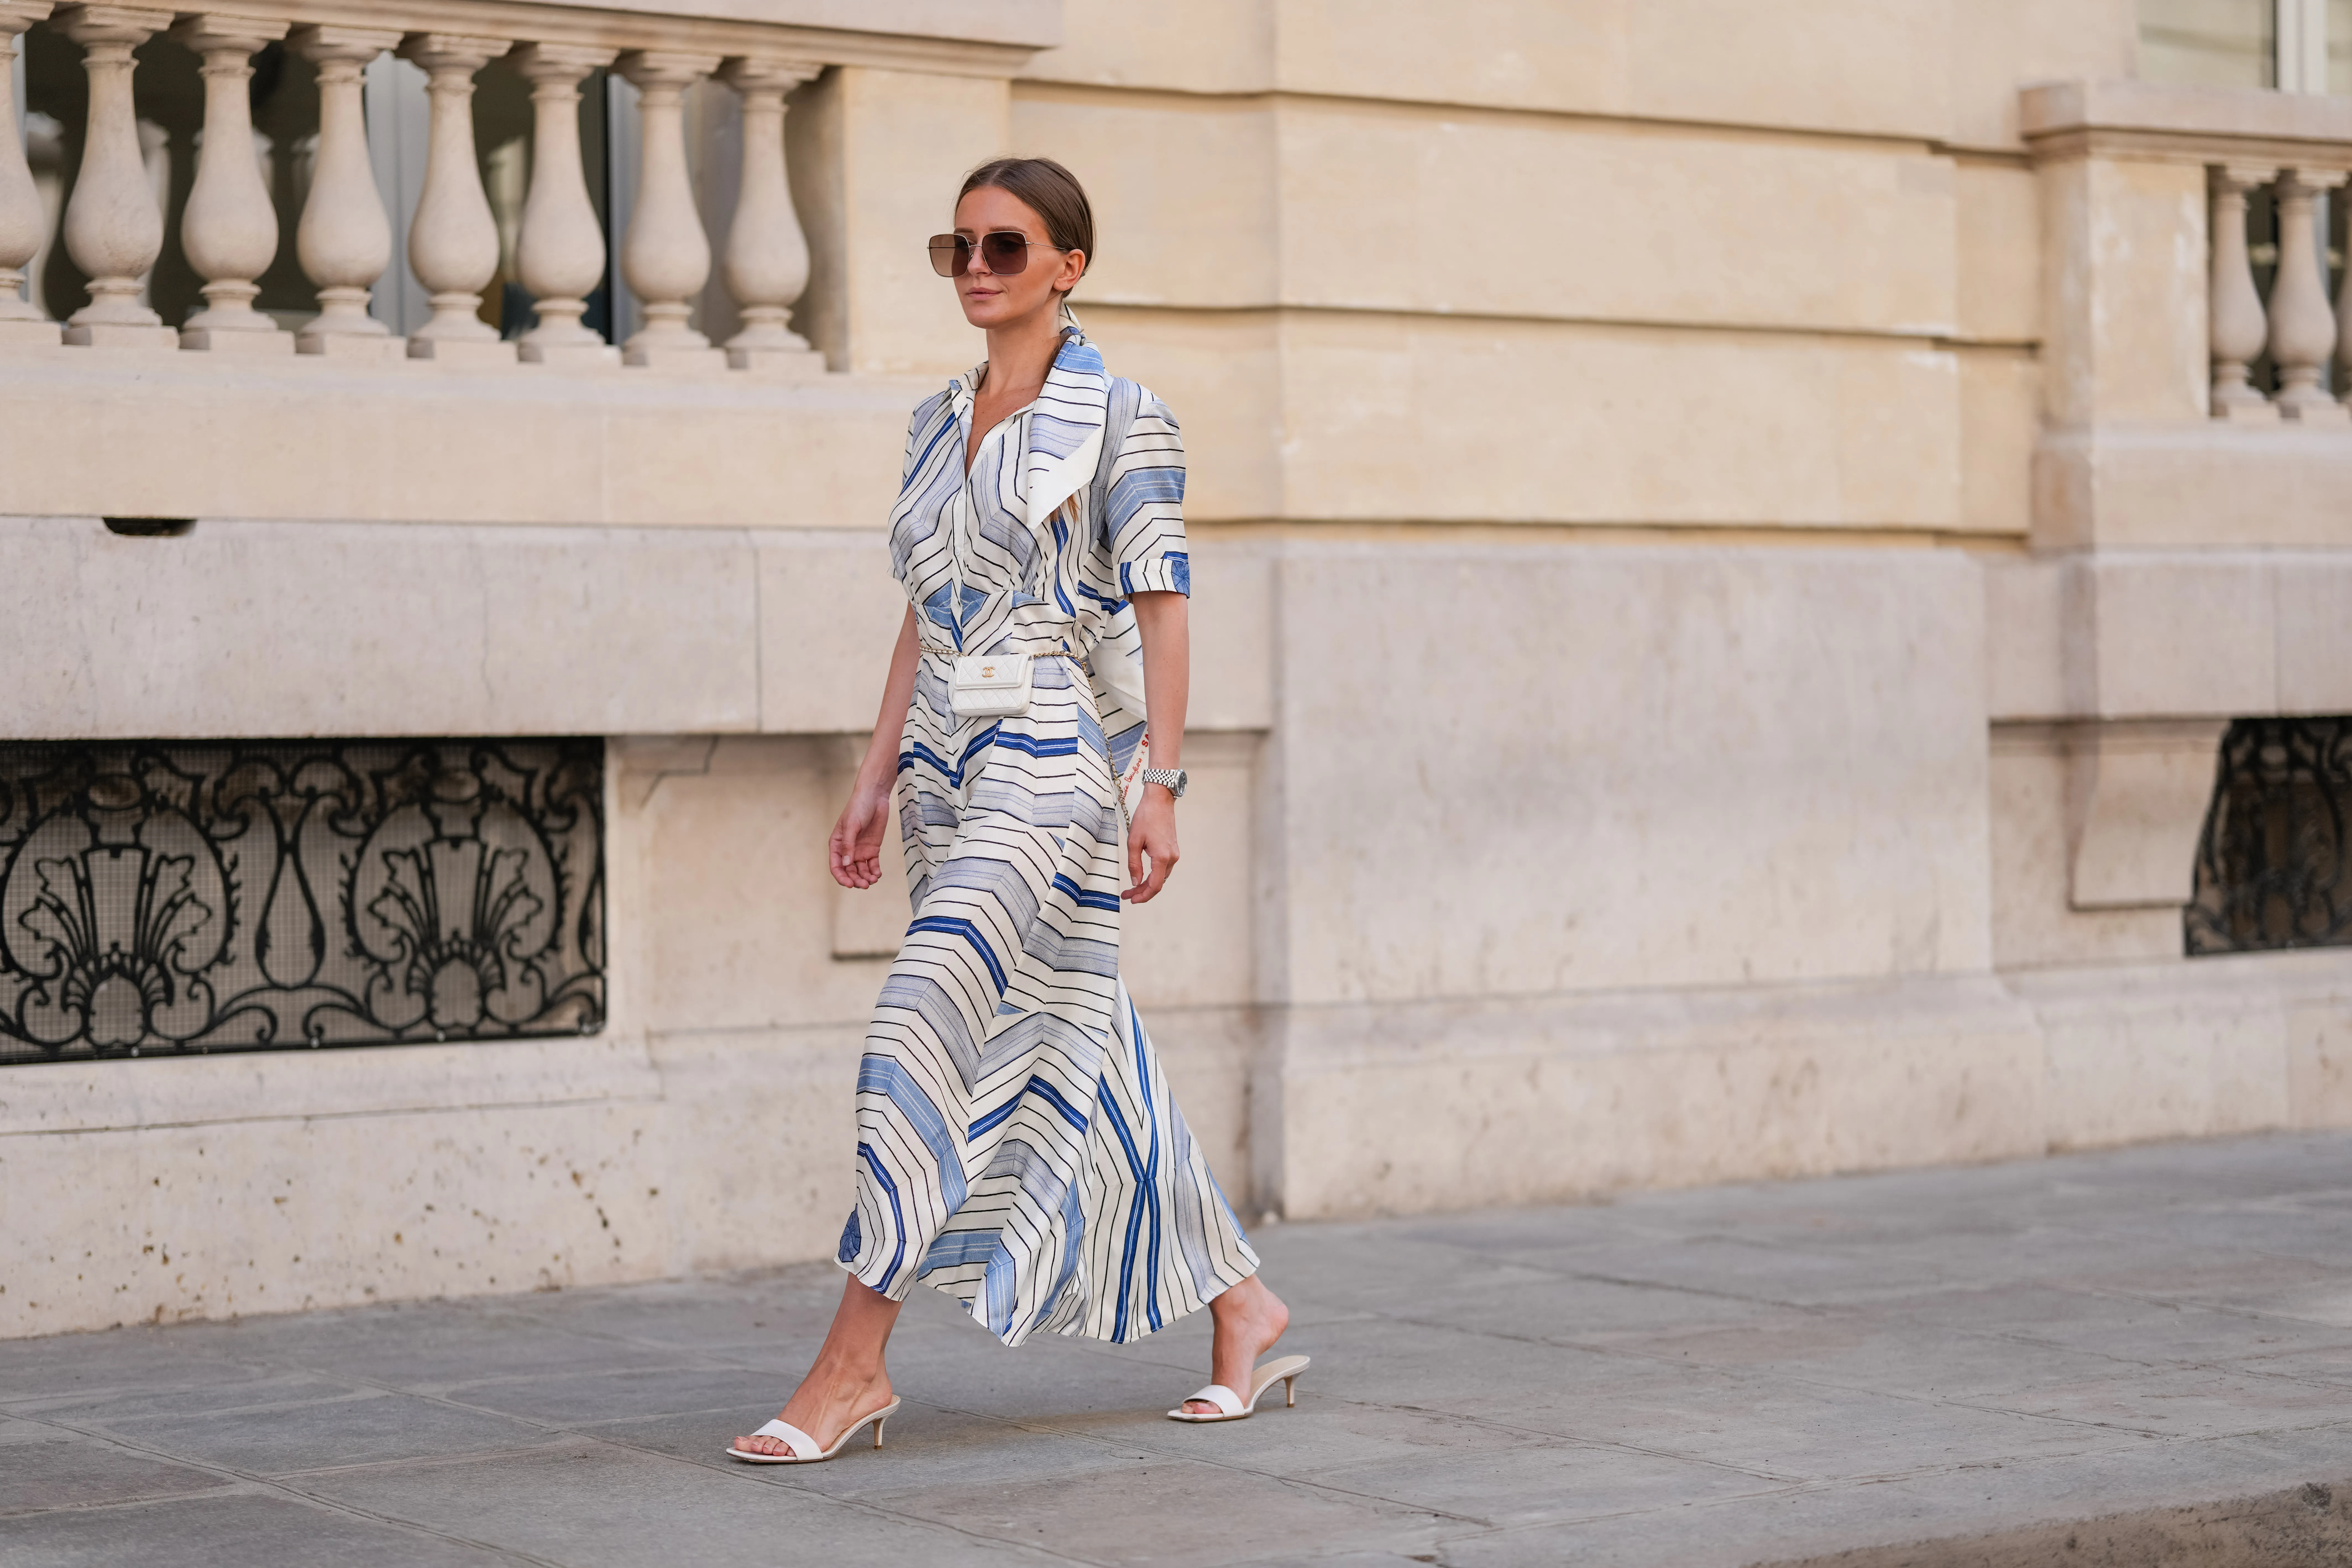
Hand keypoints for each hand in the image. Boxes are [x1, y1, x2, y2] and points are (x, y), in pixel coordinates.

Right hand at [830, 778, 892, 889]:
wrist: (875, 797)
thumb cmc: (858, 807)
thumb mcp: (851, 825)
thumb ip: (848, 845)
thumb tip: (846, 864)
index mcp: (837, 844)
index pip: (836, 866)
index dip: (841, 877)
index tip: (850, 884)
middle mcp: (847, 850)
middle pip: (849, 871)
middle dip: (856, 879)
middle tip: (865, 885)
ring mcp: (860, 850)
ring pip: (861, 870)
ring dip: (866, 877)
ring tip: (873, 880)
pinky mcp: (873, 849)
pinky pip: (872, 864)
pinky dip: (874, 871)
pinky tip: (877, 874)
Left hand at [1124, 783, 1179, 902]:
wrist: (1159, 800)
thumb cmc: (1146, 817)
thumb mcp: (1133, 841)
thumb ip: (1134, 864)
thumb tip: (1135, 882)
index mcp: (1162, 857)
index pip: (1154, 885)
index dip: (1143, 896)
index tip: (1131, 899)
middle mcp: (1171, 858)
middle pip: (1158, 883)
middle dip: (1142, 891)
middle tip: (1127, 894)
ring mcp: (1174, 853)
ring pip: (1161, 877)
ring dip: (1147, 884)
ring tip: (1132, 887)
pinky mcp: (1173, 849)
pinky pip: (1163, 868)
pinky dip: (1153, 875)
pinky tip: (1143, 875)